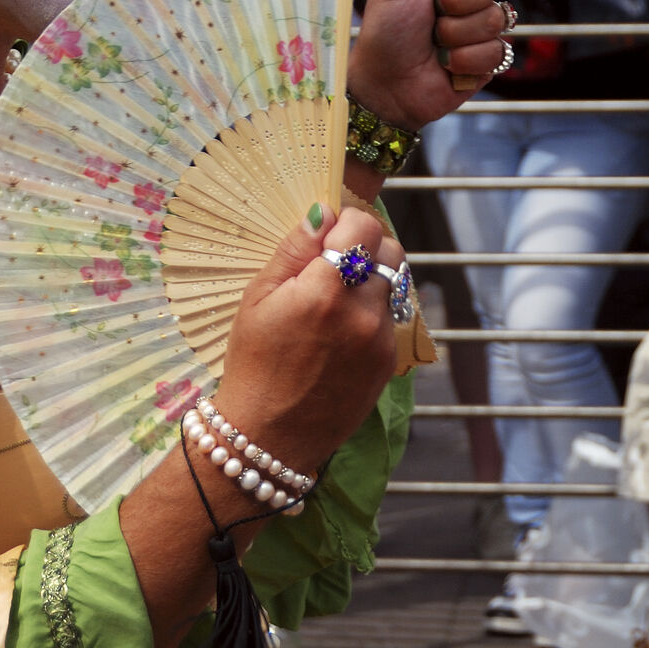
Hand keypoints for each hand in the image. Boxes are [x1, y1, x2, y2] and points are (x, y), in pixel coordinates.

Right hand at [215, 204, 406, 476]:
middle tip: (335, 260)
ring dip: (372, 277)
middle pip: (390, 249)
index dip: (346, 222)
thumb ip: (294, 250)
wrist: (269, 436)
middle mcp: (363, 314)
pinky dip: (374, 310)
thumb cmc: (252, 363)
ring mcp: (381, 340)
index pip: (364, 226)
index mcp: (325, 291)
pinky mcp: (388, 362)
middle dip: (366, 245)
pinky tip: (342, 329)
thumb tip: (324, 211)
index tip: (328, 234)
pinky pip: (392, 316)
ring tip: (337, 296)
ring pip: (395, 282)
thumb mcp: (257, 298)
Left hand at [348, 0, 506, 128]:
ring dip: (456, 33)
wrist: (386, 84)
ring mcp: (482, 23)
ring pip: (496, 16)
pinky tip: (446, 64)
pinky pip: (496, 49)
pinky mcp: (490, 56)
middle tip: (432, 10)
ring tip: (434, 43)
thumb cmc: (385, 31)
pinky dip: (464, 59)